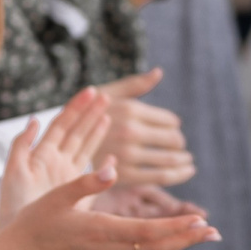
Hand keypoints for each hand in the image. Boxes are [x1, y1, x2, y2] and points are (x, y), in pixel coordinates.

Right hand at [0, 87, 218, 249]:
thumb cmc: (33, 222)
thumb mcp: (56, 196)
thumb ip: (86, 182)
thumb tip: (110, 166)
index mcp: (99, 231)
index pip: (146, 232)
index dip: (175, 228)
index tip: (199, 220)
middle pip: (156, 246)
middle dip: (187, 237)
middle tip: (215, 230)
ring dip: (181, 249)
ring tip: (206, 239)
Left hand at [0, 88, 114, 228]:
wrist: (19, 238)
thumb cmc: (13, 206)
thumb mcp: (13, 171)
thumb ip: (22, 145)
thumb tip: (33, 120)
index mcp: (42, 155)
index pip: (62, 124)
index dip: (76, 107)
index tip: (92, 91)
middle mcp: (57, 162)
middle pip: (76, 132)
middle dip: (91, 113)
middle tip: (108, 96)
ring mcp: (68, 177)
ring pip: (85, 148)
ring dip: (96, 131)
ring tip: (109, 115)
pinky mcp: (77, 194)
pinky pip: (93, 174)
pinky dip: (104, 165)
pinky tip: (113, 158)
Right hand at [96, 69, 194, 187]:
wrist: (62, 145)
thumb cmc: (87, 114)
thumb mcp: (108, 93)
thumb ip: (136, 84)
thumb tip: (159, 72)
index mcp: (130, 109)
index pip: (169, 120)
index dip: (175, 125)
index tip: (173, 129)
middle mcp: (130, 131)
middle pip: (172, 139)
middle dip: (180, 143)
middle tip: (180, 146)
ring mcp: (128, 154)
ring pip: (170, 159)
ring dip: (184, 160)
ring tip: (188, 162)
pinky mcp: (125, 175)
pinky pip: (160, 177)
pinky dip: (179, 175)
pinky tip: (185, 171)